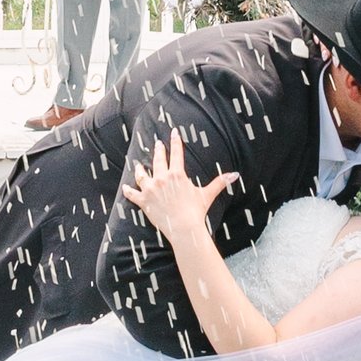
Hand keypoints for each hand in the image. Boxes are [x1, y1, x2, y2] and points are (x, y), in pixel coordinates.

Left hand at [122, 132, 238, 242]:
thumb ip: (220, 183)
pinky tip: (124, 187)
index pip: (176, 153)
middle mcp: (162, 178)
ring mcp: (151, 189)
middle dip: (158, 151)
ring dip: (140, 169)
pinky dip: (128, 191)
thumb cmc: (195, 211)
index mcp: (177, 174)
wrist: (183, 227)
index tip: (174, 132)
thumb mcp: (208, 194)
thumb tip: (235, 175)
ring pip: (142, 175)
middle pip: (158, 160)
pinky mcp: (143, 201)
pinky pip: (132, 194)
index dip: (175, 142)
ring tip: (139, 165)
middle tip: (157, 144)